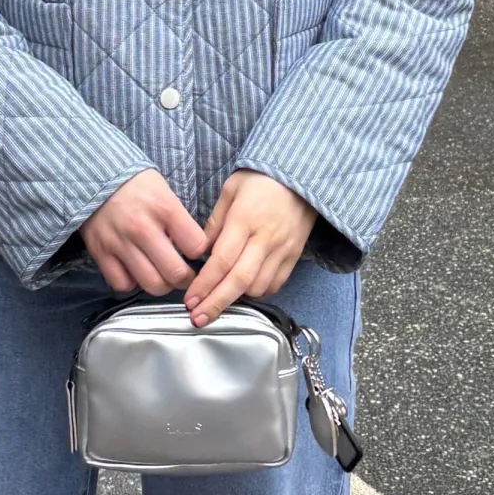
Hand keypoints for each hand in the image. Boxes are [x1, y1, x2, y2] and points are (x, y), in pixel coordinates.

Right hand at [80, 170, 205, 294]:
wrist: (93, 175)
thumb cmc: (136, 185)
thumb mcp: (165, 192)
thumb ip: (179, 221)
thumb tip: (192, 252)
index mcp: (164, 208)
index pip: (196, 247)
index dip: (199, 253)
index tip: (193, 252)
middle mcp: (142, 228)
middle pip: (175, 273)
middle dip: (186, 279)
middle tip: (184, 276)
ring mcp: (120, 243)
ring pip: (152, 284)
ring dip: (162, 285)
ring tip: (162, 276)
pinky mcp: (101, 254)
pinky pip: (123, 285)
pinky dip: (132, 283)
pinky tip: (136, 272)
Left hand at [184, 171, 315, 325]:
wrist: (303, 176)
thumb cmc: (262, 180)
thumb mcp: (231, 190)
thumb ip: (214, 222)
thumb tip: (200, 251)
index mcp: (245, 220)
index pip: (222, 261)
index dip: (204, 285)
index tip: (190, 300)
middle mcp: (265, 239)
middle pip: (238, 281)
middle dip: (216, 303)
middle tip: (198, 318)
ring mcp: (282, 250)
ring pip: (257, 287)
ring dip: (235, 299)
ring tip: (216, 303)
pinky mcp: (294, 256)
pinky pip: (275, 284)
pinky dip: (257, 293)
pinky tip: (242, 292)